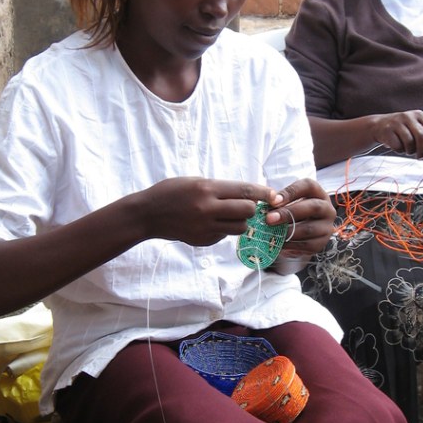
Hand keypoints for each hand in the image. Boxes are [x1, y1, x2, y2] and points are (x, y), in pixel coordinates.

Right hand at [142, 177, 275, 244]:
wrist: (147, 214)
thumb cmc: (171, 192)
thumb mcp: (194, 181)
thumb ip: (219, 188)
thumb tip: (246, 194)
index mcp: (207, 188)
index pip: (244, 191)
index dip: (264, 193)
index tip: (275, 195)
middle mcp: (208, 208)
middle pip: (247, 211)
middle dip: (251, 209)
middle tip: (247, 207)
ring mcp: (205, 227)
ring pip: (239, 227)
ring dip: (240, 221)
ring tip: (229, 215)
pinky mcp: (202, 240)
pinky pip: (224, 236)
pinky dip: (223, 230)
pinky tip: (210, 224)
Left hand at [265, 178, 335, 258]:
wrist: (298, 235)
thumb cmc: (290, 213)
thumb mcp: (287, 203)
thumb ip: (279, 202)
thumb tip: (269, 205)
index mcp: (318, 193)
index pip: (309, 186)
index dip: (291, 192)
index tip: (273, 201)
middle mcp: (327, 209)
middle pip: (313, 207)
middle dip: (289, 213)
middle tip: (269, 218)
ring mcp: (327, 227)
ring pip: (309, 228)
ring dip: (288, 231)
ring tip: (271, 233)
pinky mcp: (322, 243)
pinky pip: (307, 245)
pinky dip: (291, 245)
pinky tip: (278, 244)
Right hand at [371, 110, 422, 158]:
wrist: (378, 126)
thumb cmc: (402, 130)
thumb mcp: (415, 129)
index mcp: (419, 115)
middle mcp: (408, 116)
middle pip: (422, 136)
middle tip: (420, 156)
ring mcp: (397, 122)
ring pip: (409, 143)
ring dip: (409, 151)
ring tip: (406, 149)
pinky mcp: (387, 130)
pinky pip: (398, 146)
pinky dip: (399, 150)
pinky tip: (397, 146)